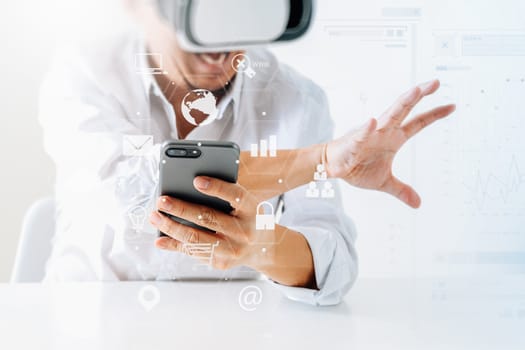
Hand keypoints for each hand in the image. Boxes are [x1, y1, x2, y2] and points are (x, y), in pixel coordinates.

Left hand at [149, 176, 273, 269]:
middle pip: (208, 218)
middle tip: (161, 200)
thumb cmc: (246, 216)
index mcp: (252, 210)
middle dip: (181, 208)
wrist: (263, 247)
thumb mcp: (244, 202)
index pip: (235, 195)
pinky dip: (174, 245)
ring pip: (196, 239)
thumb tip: (187, 186)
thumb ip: (223, 193)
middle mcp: (244, 231)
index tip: (196, 180)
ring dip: (171, 227)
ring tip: (154, 217)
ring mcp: (233, 250)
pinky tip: (160, 238)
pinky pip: (193, 253)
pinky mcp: (221, 263)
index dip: (216, 188)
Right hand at [325, 79, 455, 207]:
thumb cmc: (356, 168)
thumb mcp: (384, 182)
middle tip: (435, 83)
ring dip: (402, 103)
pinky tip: (374, 121)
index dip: (435, 115)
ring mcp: (370, 133)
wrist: (332, 167)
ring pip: (388, 115)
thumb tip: (418, 204)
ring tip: (415, 92)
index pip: (418, 123)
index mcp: (394, 138)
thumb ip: (402, 190)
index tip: (453, 106)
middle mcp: (384, 130)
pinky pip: (362, 134)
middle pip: (405, 110)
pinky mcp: (354, 141)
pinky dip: (367, 128)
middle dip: (419, 96)